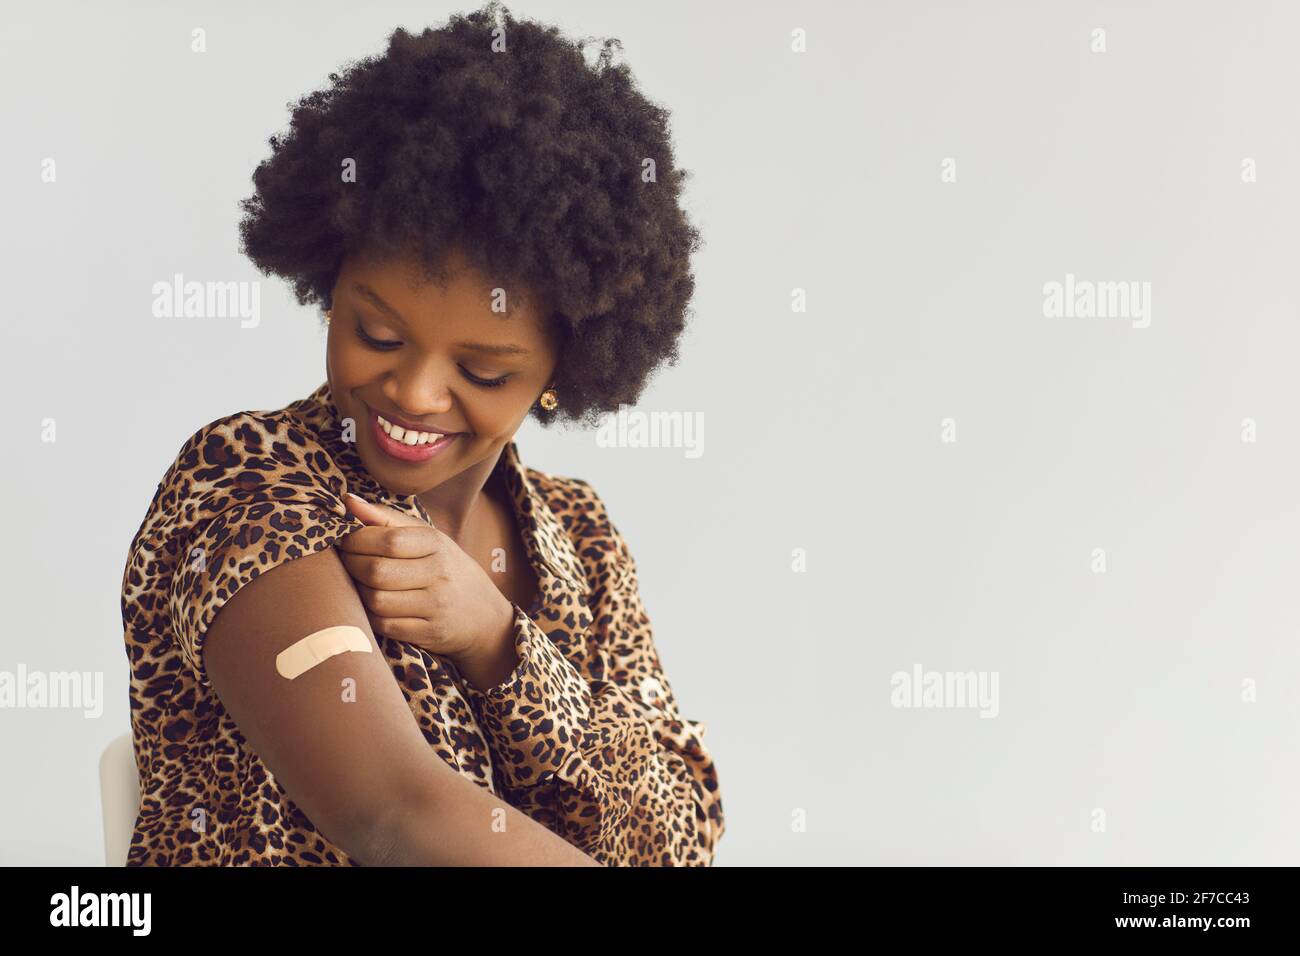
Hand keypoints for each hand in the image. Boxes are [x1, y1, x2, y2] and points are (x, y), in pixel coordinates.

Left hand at [336, 492, 514, 666]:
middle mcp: (439, 574)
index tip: (346, 540)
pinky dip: (370, 615)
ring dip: (359, 592)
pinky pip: (385, 625)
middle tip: (347, 562)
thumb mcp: (427, 538)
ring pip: (376, 600)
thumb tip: (347, 501)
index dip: (356, 540)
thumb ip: (386, 518)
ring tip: (360, 583)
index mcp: (437, 544)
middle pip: (376, 571)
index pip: (387, 540)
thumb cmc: (447, 569)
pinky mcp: (429, 633)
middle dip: (351, 565)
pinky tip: (373, 605)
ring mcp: (436, 606)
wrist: (486, 615)